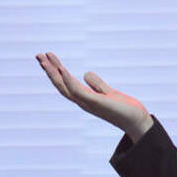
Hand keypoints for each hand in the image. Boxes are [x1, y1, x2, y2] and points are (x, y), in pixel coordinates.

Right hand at [35, 52, 152, 141]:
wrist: (138, 121)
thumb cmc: (125, 109)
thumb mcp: (108, 92)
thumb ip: (97, 84)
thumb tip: (85, 73)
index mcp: (85, 98)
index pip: (65, 83)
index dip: (55, 71)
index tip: (47, 57)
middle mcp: (83, 102)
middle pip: (60, 85)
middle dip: (49, 70)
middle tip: (38, 55)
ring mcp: (88, 103)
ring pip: (65, 87)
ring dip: (54, 72)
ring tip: (45, 58)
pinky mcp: (96, 103)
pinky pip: (78, 91)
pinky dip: (69, 80)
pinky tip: (62, 69)